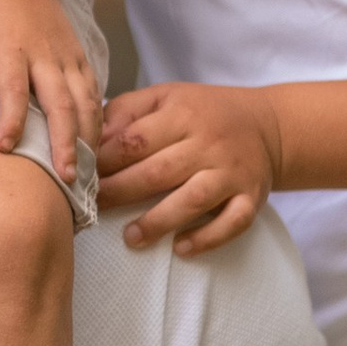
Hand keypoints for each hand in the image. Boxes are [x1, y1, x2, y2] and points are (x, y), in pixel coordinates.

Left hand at [0, 0, 100, 181]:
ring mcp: (66, 56)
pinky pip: (93, 91)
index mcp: (9, 47)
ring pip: (84, 100)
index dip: (10, 119)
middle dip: (64, 141)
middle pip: (60, 102)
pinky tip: (93, 145)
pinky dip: (96, 119)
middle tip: (65, 177)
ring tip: (83, 172)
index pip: (12, 89)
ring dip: (85, 136)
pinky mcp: (79, 56)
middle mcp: (43, 54)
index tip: (4, 148)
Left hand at [96, 81, 281, 255]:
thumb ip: (125, 112)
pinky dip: (206, 238)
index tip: (80, 178)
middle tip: (92, 209)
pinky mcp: (251, 197)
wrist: (266, 126)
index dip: (104, 162)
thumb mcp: (164, 97)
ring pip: (193, 200)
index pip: (135, 140)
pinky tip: (180, 248)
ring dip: (158, 222)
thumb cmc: (202, 113)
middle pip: (158, 172)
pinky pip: (231, 223)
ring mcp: (232, 172)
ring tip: (130, 237)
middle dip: (120, 192)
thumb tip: (88, 138)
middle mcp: (209, 143)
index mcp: (183, 114)